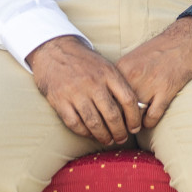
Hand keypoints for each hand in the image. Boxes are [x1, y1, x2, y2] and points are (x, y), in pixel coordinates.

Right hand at [27, 36, 142, 145]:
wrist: (55, 50)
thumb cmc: (85, 62)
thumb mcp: (106, 66)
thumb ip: (118, 84)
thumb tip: (135, 107)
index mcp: (109, 74)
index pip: (128, 100)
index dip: (135, 117)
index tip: (136, 128)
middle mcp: (94, 84)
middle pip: (112, 114)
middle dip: (120, 131)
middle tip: (123, 139)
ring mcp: (75, 93)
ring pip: (94, 122)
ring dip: (103, 135)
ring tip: (108, 141)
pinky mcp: (59, 100)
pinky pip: (74, 123)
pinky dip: (84, 132)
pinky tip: (90, 135)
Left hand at [116, 18, 191, 128]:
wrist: (187, 38)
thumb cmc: (162, 47)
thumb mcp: (135, 57)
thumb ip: (122, 75)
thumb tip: (113, 94)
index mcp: (122, 68)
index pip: (107, 96)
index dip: (106, 109)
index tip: (108, 117)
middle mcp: (133, 77)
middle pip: (118, 108)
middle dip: (117, 121)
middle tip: (118, 129)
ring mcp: (150, 84)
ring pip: (134, 115)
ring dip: (133, 124)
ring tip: (134, 127)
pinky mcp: (167, 90)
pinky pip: (152, 116)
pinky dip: (149, 122)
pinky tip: (150, 121)